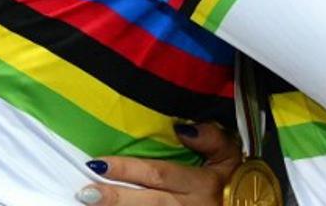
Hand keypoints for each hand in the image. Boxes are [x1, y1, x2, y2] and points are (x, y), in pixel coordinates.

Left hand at [75, 122, 241, 204]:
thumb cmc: (238, 180)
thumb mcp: (231, 154)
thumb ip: (210, 138)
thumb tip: (183, 128)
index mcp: (202, 184)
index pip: (160, 174)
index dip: (129, 170)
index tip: (100, 163)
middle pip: (149, 203)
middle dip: (117, 198)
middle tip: (87, 192)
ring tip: (91, 203)